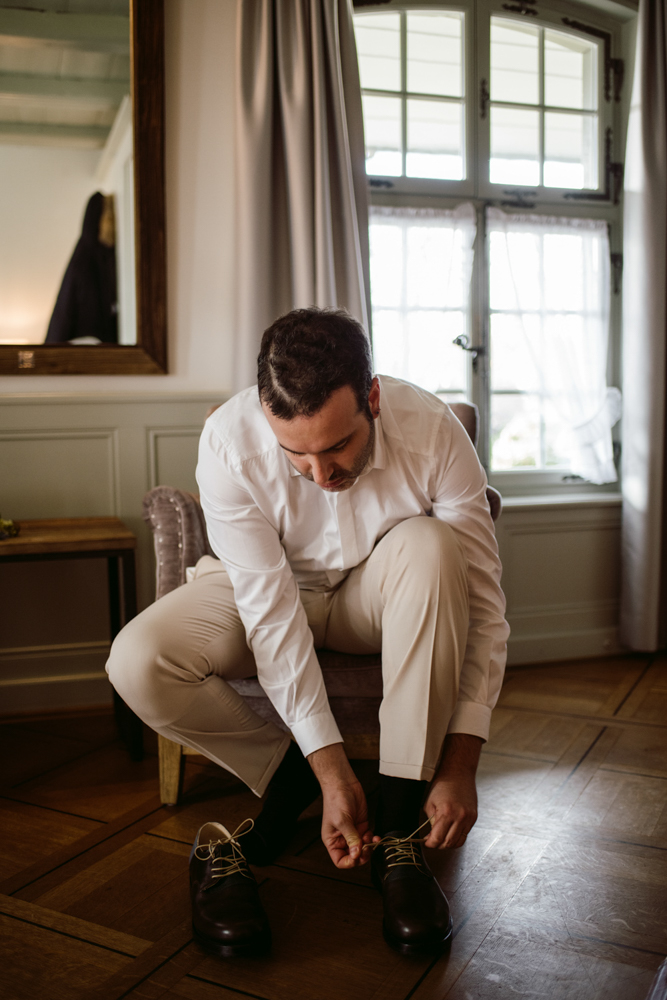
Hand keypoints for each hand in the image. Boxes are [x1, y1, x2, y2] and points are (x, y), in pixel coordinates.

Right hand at [307, 742, 378, 868]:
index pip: (340, 860)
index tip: (357, 857)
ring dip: (369, 847)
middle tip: (367, 849)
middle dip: (362, 855)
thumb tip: (357, 854)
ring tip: (372, 840)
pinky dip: (373, 839)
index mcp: (332, 841)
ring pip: (363, 848)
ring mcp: (353, 833)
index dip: (349, 862)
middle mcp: (342, 839)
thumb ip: (351, 838)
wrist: (343, 784)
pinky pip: (369, 838)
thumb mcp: (342, 821)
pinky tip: (375, 836)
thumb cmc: (336, 800)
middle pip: (354, 857)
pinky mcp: (362, 825)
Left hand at [423, 733, 481, 849]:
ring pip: (458, 842)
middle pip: (449, 843)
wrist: (458, 773)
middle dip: (438, 845)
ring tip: (441, 838)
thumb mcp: (430, 803)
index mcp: (447, 812)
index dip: (430, 843)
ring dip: (448, 843)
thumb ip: (430, 822)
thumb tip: (431, 836)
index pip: (438, 838)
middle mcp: (460, 817)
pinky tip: (450, 832)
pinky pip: (465, 834)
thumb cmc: (442, 785)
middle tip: (432, 841)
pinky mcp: (473, 818)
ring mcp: (469, 818)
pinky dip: (457, 836)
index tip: (426, 842)